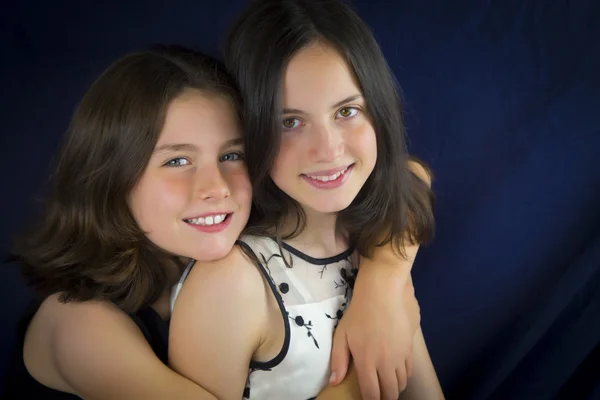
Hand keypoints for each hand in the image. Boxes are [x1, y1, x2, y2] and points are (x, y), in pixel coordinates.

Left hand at [329, 264, 420, 399]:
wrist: (382, 293)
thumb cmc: (359, 313)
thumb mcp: (342, 335)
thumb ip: (338, 360)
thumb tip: (334, 381)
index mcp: (367, 362)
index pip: (372, 393)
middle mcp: (386, 363)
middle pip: (390, 393)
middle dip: (384, 398)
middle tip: (379, 396)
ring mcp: (400, 356)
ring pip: (401, 384)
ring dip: (394, 388)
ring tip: (387, 386)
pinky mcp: (410, 348)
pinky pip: (409, 371)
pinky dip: (403, 377)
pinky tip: (396, 373)